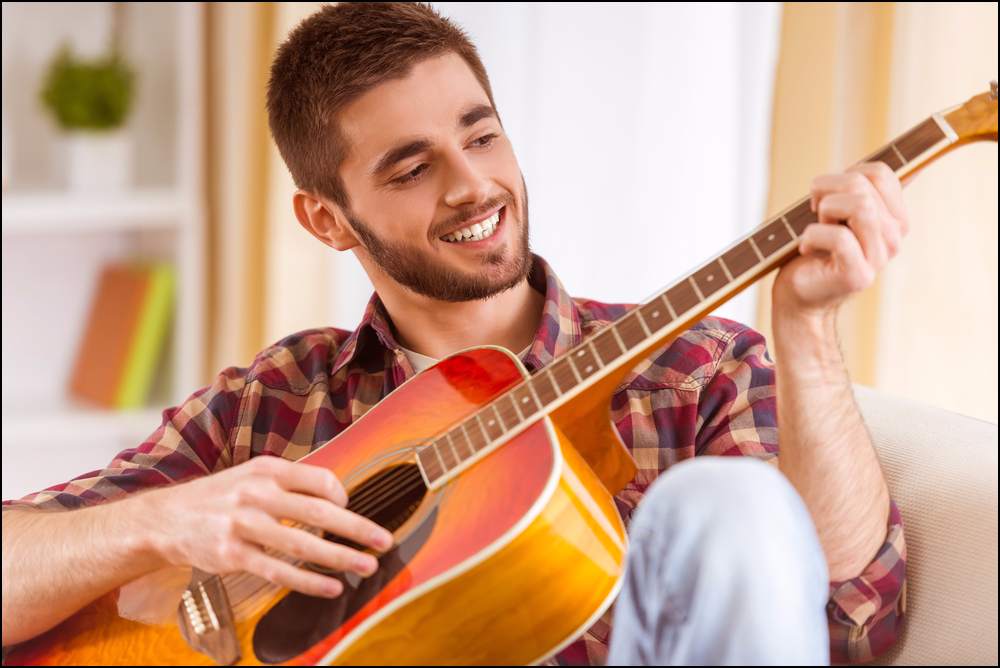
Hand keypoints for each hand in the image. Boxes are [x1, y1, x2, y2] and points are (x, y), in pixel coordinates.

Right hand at [142, 456, 393, 597]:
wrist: (167, 518)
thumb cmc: (222, 497)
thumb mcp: (253, 476)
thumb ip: (291, 485)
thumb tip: (338, 499)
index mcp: (268, 470)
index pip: (319, 479)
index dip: (343, 495)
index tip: (353, 509)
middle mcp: (257, 493)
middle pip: (318, 512)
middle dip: (356, 528)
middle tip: (384, 542)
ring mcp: (243, 525)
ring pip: (301, 544)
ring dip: (339, 558)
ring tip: (366, 567)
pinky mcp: (232, 554)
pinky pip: (278, 571)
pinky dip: (308, 581)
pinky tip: (331, 587)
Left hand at [772, 162, 908, 319]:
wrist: (797, 294)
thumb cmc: (814, 248)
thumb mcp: (837, 211)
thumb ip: (863, 190)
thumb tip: (912, 169)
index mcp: (894, 218)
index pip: (880, 173)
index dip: (844, 175)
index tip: (828, 196)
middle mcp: (893, 238)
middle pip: (863, 185)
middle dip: (826, 190)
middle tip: (814, 212)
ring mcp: (879, 258)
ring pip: (859, 205)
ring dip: (823, 211)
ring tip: (814, 229)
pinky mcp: (859, 276)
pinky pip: (839, 237)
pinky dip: (811, 237)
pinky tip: (806, 250)